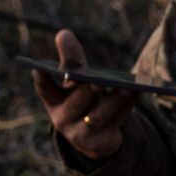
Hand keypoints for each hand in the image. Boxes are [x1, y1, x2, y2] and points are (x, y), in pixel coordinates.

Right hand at [33, 30, 139, 159]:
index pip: (45, 89)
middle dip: (86, 92)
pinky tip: (137, 92)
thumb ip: (71, 59)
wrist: (95, 137)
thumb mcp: (75, 81)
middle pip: (76, 103)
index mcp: (54, 101)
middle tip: (96, 83)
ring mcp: (81, 133)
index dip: (42, 79)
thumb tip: (63, 33)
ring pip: (99, 115)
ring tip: (128, 87)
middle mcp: (63, 119)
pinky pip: (116, 121)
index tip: (39, 68)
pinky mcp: (101, 141)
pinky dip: (127, 106)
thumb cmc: (83, 99)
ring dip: (115, 100)